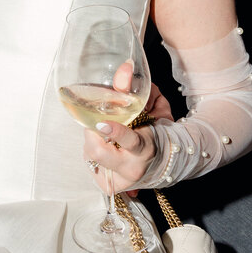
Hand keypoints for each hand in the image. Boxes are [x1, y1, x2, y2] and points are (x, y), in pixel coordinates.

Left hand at [82, 76, 167, 198]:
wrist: (162, 160)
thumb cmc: (153, 127)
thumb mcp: (151, 103)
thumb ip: (135, 86)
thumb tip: (125, 66)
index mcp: (146, 147)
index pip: (131, 141)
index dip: (115, 132)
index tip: (101, 123)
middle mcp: (134, 168)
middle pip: (99, 153)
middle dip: (91, 134)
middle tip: (96, 123)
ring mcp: (122, 181)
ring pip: (91, 158)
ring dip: (92, 143)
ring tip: (104, 138)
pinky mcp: (110, 186)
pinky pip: (89, 166)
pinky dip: (92, 155)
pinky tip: (105, 150)